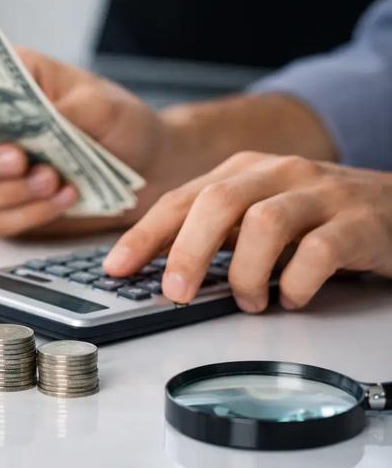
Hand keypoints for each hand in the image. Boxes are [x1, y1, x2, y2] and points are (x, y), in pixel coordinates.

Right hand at [0, 48, 175, 236]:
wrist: (146, 165)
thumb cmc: (113, 119)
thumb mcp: (99, 101)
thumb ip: (64, 106)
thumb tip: (37, 119)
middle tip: (18, 159)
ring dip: (5, 191)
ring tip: (54, 177)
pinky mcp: (2, 212)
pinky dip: (29, 212)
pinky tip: (64, 196)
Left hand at [104, 152, 391, 311]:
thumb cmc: (315, 215)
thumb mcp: (255, 214)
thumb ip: (210, 231)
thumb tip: (153, 263)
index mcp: (243, 171)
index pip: (180, 199)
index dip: (144, 235)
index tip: (115, 268)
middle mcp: (278, 173)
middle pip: (218, 202)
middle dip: (188, 251)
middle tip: (176, 292)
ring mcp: (320, 194)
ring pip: (265, 223)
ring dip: (245, 271)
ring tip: (248, 301)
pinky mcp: (358, 222)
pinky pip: (320, 251)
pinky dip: (297, 282)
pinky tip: (292, 298)